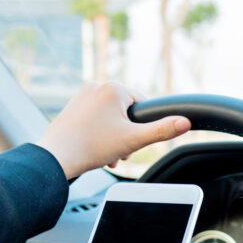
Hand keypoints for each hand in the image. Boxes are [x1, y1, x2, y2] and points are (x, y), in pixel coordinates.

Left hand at [36, 82, 190, 179]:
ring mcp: (82, 95)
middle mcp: (97, 86)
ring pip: (110, 117)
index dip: (142, 126)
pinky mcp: (72, 106)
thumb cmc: (92, 146)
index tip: (133, 140)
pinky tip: (94, 148)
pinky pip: (95, 118)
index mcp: (114, 87)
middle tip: (119, 151)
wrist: (56, 157)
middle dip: (126, 134)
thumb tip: (186, 122)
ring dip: (113, 137)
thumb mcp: (134, 140)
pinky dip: (98, 133)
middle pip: (126, 112)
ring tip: (106, 154)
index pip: (143, 104)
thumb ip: (162, 130)